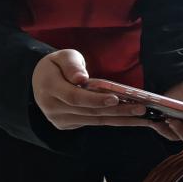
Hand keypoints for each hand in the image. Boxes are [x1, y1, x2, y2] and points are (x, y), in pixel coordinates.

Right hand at [32, 50, 147, 130]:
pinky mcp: (67, 125)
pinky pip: (93, 122)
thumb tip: (81, 79)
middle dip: (117, 111)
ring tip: (142, 117)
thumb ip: (72, 65)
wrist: (40, 81)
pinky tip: (130, 119)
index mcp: (50, 88)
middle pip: (89, 111)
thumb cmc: (57, 65)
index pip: (75, 98)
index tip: (115, 98)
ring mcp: (59, 119)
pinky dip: (112, 120)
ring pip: (94, 120)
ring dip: (120, 119)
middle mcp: (52, 108)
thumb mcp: (63, 56)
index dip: (96, 99)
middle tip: (141, 109)